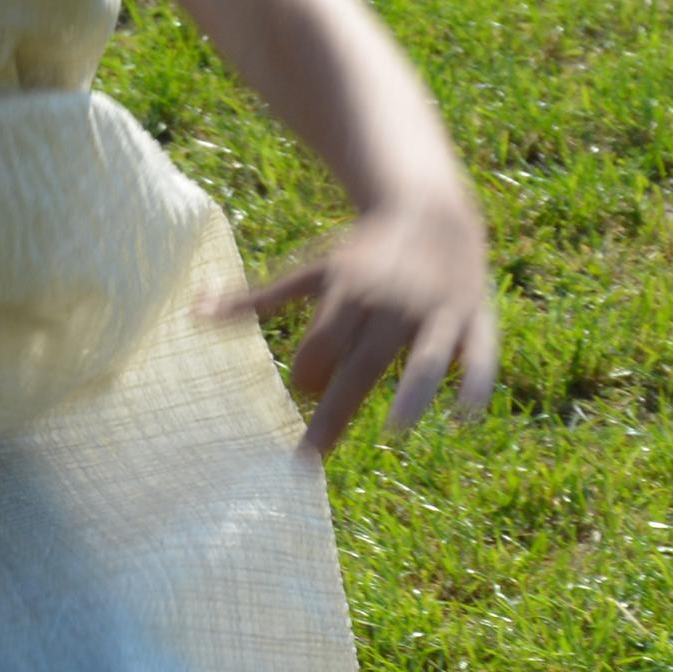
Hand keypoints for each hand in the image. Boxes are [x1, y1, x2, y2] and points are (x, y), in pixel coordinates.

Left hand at [206, 197, 498, 459]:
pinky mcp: (473, 317)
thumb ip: (259, 299)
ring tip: (395, 431)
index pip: (320, 345)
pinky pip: (479, 353)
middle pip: (361, 364)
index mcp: (349, 291)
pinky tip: (464, 419)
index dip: (306, 373)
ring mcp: (435, 312)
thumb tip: (193, 312)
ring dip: (412, 393)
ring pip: (425, 357)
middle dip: (335, 411)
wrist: (431, 212)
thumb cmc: (362, 254)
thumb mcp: (312, 271)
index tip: (302, 389)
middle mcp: (391, 304)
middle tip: (308, 459)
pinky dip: (475, 383)